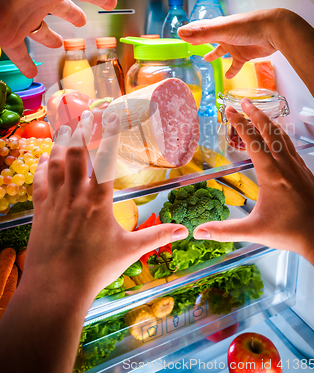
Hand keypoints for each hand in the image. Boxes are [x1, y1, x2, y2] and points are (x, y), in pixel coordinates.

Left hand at [0, 0, 161, 77]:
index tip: (110, 1)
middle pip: (60, 5)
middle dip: (73, 14)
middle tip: (82, 21)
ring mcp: (23, 12)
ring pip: (39, 28)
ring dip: (48, 37)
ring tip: (58, 45)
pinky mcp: (7, 30)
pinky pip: (18, 50)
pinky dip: (26, 62)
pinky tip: (32, 72)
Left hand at [23, 110, 187, 306]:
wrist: (56, 289)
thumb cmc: (95, 270)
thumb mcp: (130, 251)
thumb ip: (157, 236)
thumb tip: (185, 231)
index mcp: (99, 203)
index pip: (105, 161)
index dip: (109, 136)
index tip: (112, 118)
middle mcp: (75, 197)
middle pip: (76, 155)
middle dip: (81, 131)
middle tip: (86, 114)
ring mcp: (55, 203)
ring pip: (56, 164)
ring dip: (61, 143)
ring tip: (67, 127)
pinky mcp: (40, 211)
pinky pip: (40, 182)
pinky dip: (42, 166)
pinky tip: (45, 157)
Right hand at [178, 9, 282, 77]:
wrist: (273, 31)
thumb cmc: (248, 26)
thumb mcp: (221, 31)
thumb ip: (202, 34)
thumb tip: (181, 33)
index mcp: (218, 27)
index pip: (200, 28)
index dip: (190, 31)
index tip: (180, 34)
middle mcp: (225, 35)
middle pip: (209, 39)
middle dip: (200, 41)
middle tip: (190, 46)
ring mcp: (235, 45)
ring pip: (221, 51)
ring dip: (214, 55)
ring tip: (205, 59)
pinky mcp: (244, 55)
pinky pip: (235, 65)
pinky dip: (231, 70)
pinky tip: (227, 76)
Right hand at [193, 99, 313, 276]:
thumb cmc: (292, 232)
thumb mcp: (254, 231)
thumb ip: (224, 230)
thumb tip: (199, 232)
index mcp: (271, 175)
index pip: (252, 141)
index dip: (239, 123)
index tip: (230, 111)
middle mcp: (285, 165)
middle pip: (269, 131)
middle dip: (254, 113)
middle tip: (244, 101)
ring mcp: (297, 166)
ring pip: (282, 136)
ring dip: (268, 121)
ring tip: (258, 112)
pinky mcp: (304, 171)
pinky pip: (290, 145)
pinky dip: (280, 134)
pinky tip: (278, 137)